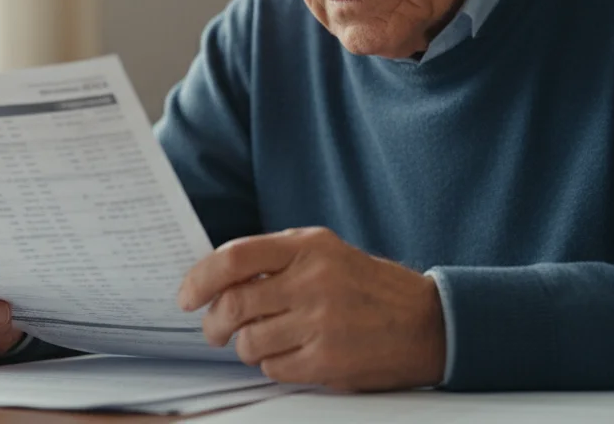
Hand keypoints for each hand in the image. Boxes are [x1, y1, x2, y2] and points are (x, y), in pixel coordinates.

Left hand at [177, 227, 444, 390]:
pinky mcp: (328, 360)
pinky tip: (292, 355)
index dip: (200, 278)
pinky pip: (273, 368)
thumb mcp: (327, 254)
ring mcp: (321, 322)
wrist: (426, 323)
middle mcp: (314, 280)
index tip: (186, 296)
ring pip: (249, 342)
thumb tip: (217, 280)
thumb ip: (277, 260)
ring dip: (246, 347)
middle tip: (215, 331)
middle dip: (215, 323)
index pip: (235, 257)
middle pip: (234, 304)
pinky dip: (273, 365)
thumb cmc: (368, 288)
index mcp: (310, 246)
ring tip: (264, 342)